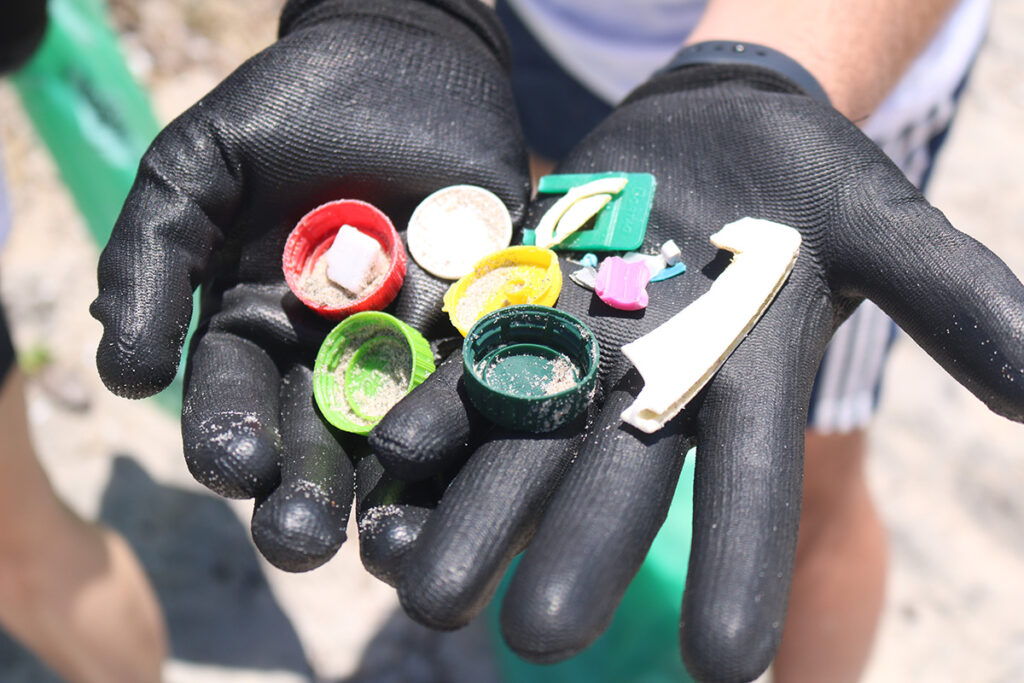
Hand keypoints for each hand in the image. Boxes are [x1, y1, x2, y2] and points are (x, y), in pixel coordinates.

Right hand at [90, 0, 528, 571]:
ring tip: (393, 544)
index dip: (228, 439)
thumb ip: (151, 262)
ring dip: (396, 495)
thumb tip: (124, 377)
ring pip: (402, 438)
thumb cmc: (286, 111)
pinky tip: (474, 478)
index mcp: (257, 332)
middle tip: (304, 539)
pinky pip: (485, 386)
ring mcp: (414, 348)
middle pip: (316, 444)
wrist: (403, 61)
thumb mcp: (197, 171)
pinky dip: (481, 431)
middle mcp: (334, 357)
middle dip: (308, 495)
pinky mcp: (486, 326)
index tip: (234, 466)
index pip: (234, 405)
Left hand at [370, 63, 1023, 678]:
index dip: (744, 572)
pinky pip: (474, 366)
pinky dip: (437, 407)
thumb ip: (957, 302)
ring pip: (526, 449)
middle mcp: (656, 393)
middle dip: (576, 561)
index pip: (753, 495)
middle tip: (532, 638)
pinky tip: (393, 452)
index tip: (734, 667)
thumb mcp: (890, 230)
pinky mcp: (525, 309)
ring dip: (475, 515)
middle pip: (615, 490)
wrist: (717, 132)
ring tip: (425, 591)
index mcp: (748, 387)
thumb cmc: (812, 185)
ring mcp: (583, 355)